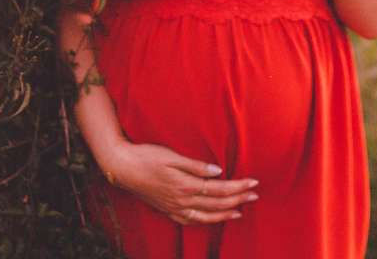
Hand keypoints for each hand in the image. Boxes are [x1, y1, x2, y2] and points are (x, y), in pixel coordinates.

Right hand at [108, 142, 259, 225]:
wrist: (122, 168)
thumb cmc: (146, 156)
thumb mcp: (171, 156)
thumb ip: (195, 165)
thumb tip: (218, 171)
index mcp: (186, 186)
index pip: (220, 189)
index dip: (238, 187)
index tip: (254, 183)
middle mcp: (182, 200)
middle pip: (217, 204)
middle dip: (238, 200)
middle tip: (255, 195)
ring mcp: (174, 208)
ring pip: (206, 217)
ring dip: (225, 214)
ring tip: (240, 211)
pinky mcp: (167, 210)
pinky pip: (190, 221)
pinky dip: (205, 221)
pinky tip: (212, 219)